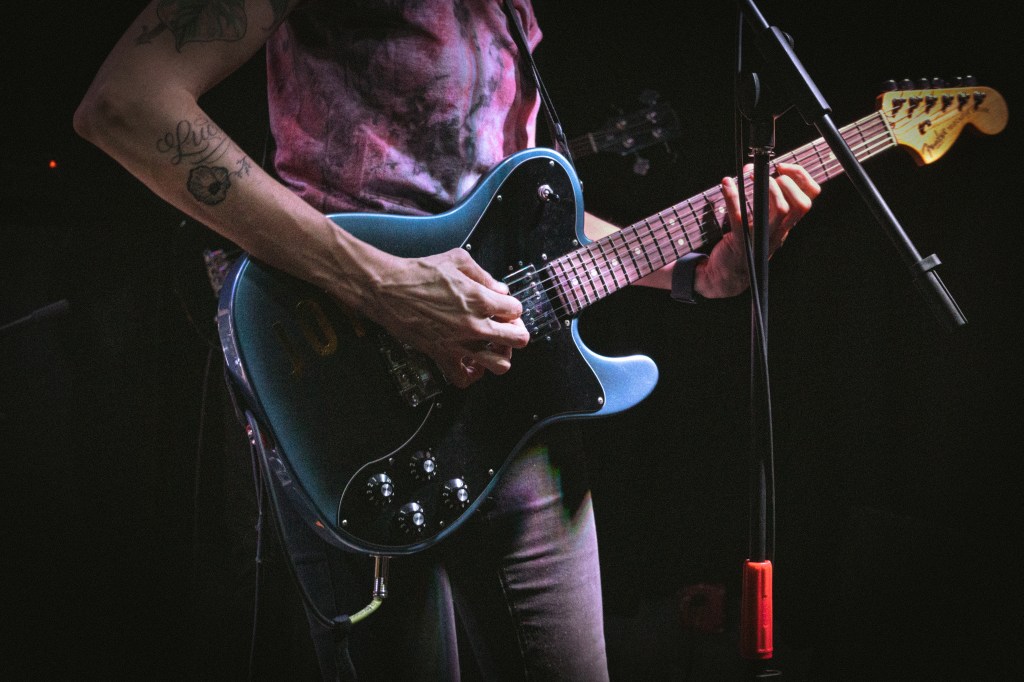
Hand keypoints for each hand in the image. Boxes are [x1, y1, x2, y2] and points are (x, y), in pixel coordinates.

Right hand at [366, 247, 530, 387]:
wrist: (388, 289)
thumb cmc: (418, 273)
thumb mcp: (457, 260)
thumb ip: (484, 275)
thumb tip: (499, 289)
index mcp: (480, 299)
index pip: (516, 310)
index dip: (512, 307)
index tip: (504, 306)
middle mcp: (474, 325)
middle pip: (518, 339)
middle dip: (516, 332)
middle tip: (507, 328)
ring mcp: (459, 344)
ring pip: (500, 365)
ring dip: (500, 356)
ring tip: (493, 347)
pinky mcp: (442, 355)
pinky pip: (464, 379)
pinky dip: (470, 374)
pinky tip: (470, 363)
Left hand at [698, 162, 820, 297]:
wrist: (725, 275)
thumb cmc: (742, 244)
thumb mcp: (760, 222)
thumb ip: (760, 198)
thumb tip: (752, 168)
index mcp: (786, 224)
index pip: (809, 197)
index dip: (802, 177)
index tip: (783, 165)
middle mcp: (780, 231)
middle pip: (802, 205)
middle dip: (788, 182)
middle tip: (767, 173)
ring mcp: (763, 238)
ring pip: (782, 210)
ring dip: (768, 187)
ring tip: (750, 177)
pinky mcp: (742, 241)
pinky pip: (741, 217)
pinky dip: (733, 197)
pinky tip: (726, 184)